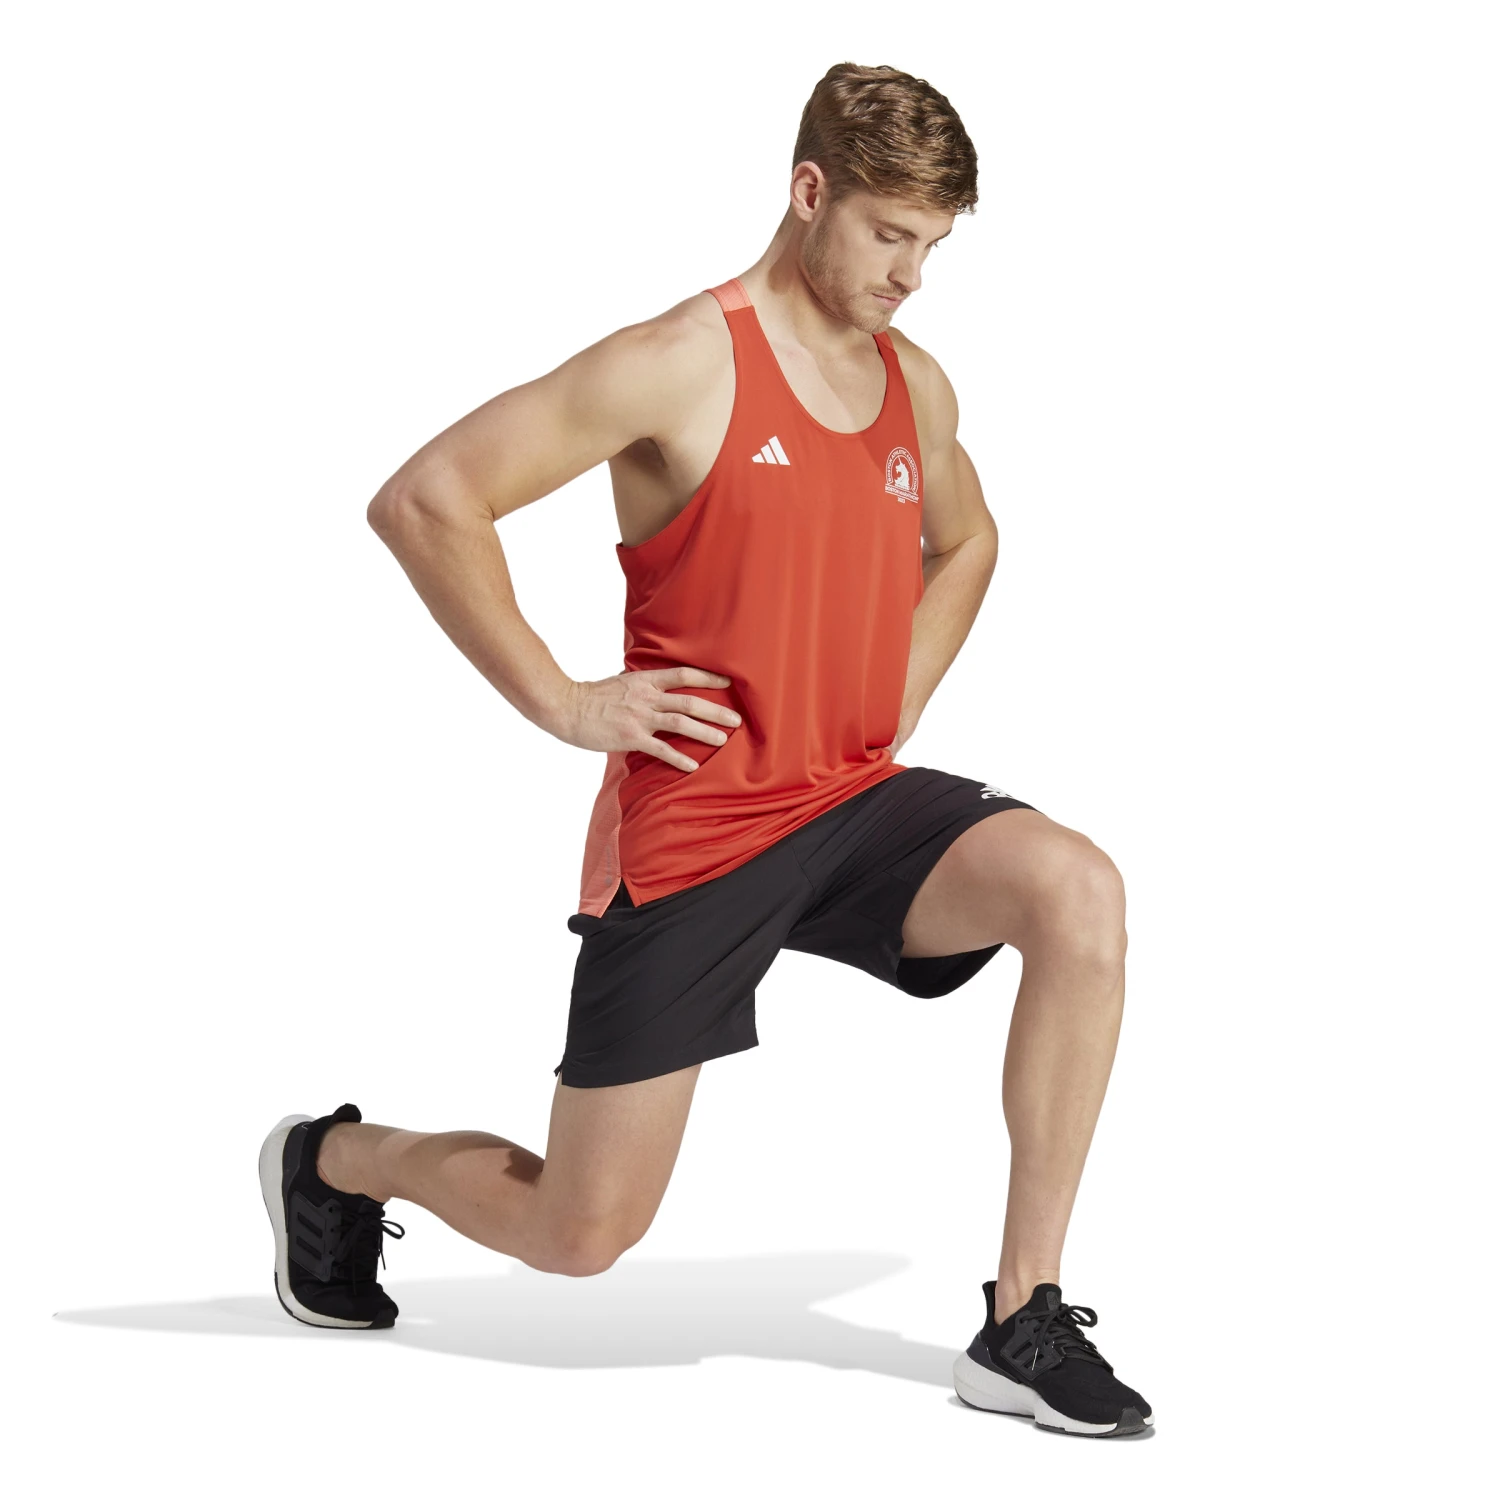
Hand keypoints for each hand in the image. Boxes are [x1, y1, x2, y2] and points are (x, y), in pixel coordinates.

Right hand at [553, 666, 741, 773]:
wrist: (567, 707)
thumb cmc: (593, 696)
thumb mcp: (622, 682)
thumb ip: (643, 684)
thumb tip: (659, 686)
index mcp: (645, 680)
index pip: (683, 675)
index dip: (708, 678)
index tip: (728, 682)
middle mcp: (646, 697)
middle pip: (689, 702)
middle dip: (716, 710)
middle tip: (737, 719)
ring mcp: (639, 717)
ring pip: (680, 723)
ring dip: (704, 732)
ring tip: (723, 740)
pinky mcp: (630, 737)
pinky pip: (660, 749)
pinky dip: (678, 758)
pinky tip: (693, 766)